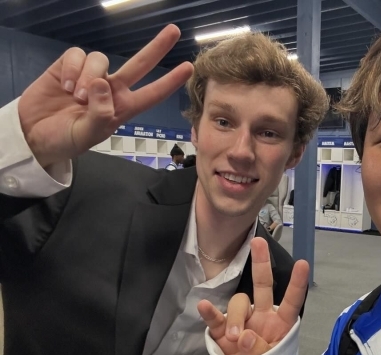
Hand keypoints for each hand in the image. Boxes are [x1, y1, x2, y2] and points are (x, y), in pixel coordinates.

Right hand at [17, 25, 193, 167]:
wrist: (33, 134)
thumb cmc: (64, 139)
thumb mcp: (87, 135)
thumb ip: (99, 114)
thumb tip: (103, 85)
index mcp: (122, 109)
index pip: (152, 94)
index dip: (170, 81)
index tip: (188, 68)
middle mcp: (110, 89)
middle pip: (139, 64)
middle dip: (156, 47)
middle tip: (174, 31)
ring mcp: (90, 76)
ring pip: (102, 59)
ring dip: (88, 76)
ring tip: (74, 97)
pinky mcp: (69, 66)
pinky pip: (77, 55)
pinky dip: (71, 69)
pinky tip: (62, 85)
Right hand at [199, 237, 308, 354]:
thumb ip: (260, 351)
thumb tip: (244, 336)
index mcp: (281, 322)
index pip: (291, 300)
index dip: (297, 283)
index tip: (303, 263)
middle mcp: (262, 315)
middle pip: (262, 285)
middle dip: (260, 262)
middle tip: (258, 241)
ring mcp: (241, 321)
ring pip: (239, 304)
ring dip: (237, 317)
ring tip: (236, 339)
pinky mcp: (222, 331)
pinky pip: (215, 318)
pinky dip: (210, 312)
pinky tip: (203, 306)